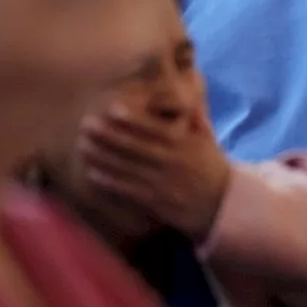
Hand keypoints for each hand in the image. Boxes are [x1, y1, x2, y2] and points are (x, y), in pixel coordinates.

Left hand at [78, 104, 231, 242]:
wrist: (224, 206)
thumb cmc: (212, 170)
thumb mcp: (209, 142)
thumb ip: (197, 121)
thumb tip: (187, 99)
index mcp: (186, 144)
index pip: (156, 128)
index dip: (133, 119)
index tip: (113, 109)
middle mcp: (173, 162)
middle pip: (136, 146)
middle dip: (109, 134)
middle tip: (86, 124)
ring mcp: (164, 183)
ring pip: (128, 167)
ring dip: (103, 156)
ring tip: (83, 145)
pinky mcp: (157, 202)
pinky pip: (129, 190)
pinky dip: (111, 182)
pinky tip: (93, 174)